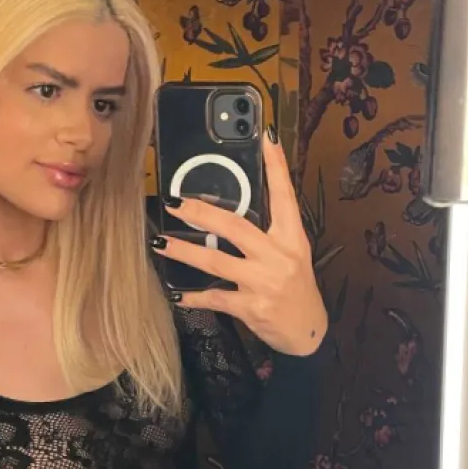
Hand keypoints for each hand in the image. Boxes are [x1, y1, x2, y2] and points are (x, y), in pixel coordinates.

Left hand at [157, 129, 327, 355]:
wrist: (308, 331)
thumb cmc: (296, 288)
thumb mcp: (291, 254)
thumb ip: (268, 232)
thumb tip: (231, 210)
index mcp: (291, 238)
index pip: (284, 195)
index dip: (275, 166)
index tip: (266, 136)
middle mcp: (278, 256)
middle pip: (235, 227)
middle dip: (201, 213)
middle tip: (174, 202)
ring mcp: (264, 283)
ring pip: (216, 261)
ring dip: (184, 252)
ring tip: (159, 243)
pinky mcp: (251, 307)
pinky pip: (215, 297)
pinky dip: (193, 297)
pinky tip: (176, 294)